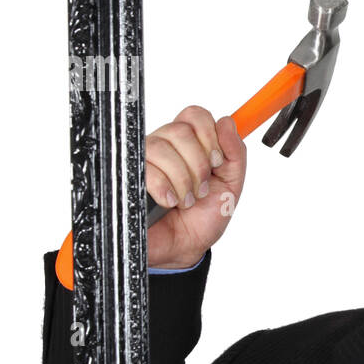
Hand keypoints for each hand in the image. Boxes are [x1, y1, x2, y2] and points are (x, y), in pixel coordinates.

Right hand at [145, 107, 246, 268]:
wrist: (184, 248)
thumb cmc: (203, 217)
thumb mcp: (231, 185)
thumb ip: (236, 153)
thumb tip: (228, 122)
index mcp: (188, 144)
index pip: (194, 115)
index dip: (209, 135)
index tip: (216, 162)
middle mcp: (164, 147)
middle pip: (180, 130)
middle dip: (198, 164)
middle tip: (201, 188)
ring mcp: (143, 160)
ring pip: (162, 148)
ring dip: (183, 180)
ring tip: (186, 200)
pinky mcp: (128, 176)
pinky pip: (146, 168)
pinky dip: (165, 188)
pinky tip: (170, 202)